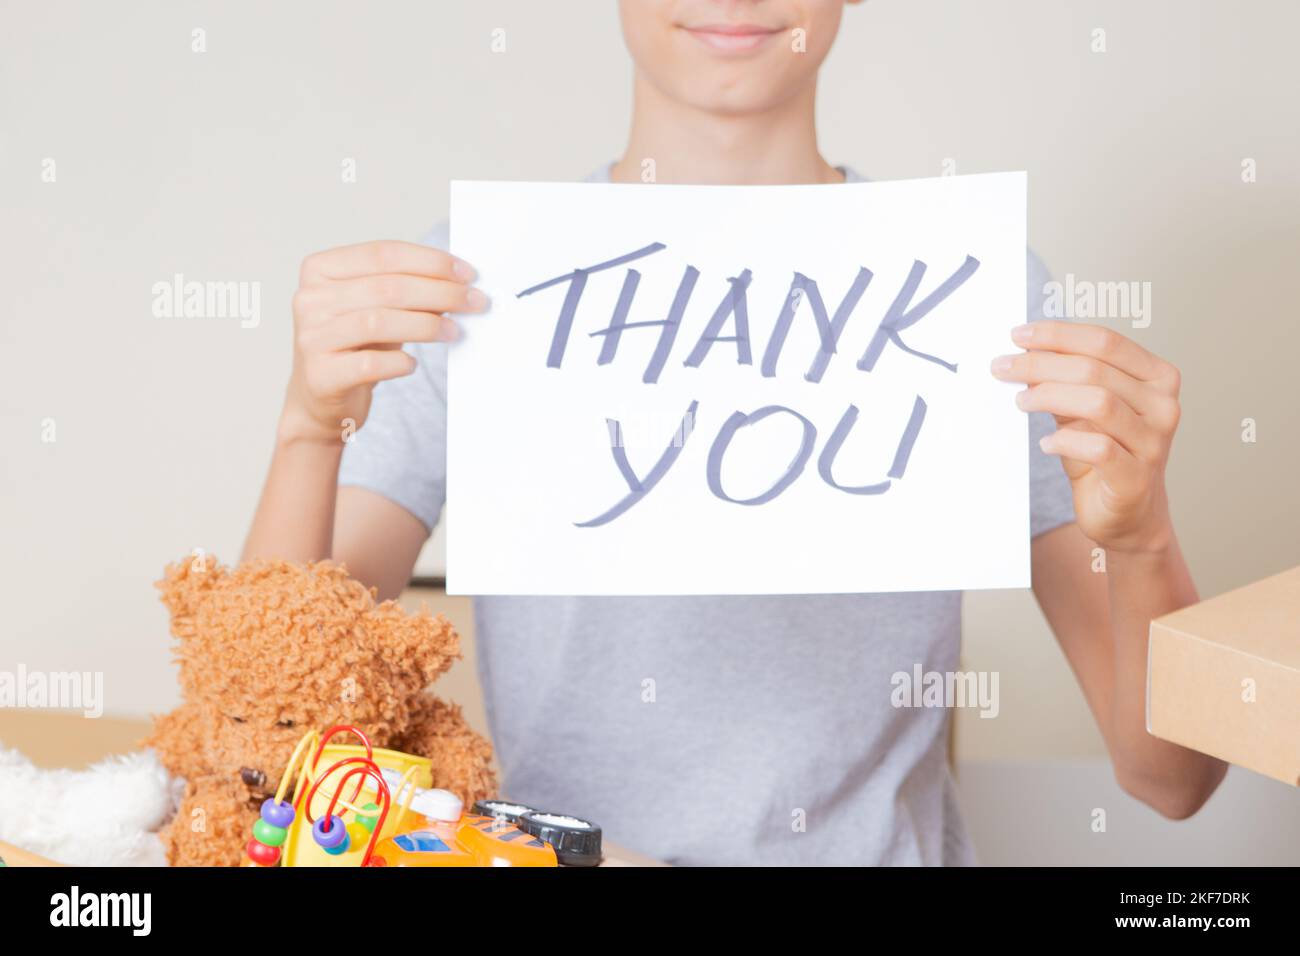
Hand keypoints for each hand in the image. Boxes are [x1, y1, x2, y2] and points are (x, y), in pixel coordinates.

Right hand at [280, 240, 485, 444]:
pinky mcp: (321, 375)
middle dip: (439, 292)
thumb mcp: (376, 307)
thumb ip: (406, 289)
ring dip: (426, 326)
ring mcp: (311, 337)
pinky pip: (370, 364)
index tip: (467, 274)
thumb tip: (459, 282)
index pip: (383, 254)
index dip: (430, 262)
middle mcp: (309, 299)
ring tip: (454, 332)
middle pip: (386, 287)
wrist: (321, 397)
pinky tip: (413, 364)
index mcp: (321, 269)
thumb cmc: (356, 345)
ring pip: (379, 322)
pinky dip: (399, 362)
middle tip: (474, 302)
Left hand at [991, 321, 1181, 553]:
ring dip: (1049, 396)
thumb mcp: (1083, 410)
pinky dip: (1064, 440)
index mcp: (1157, 377)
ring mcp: (1154, 442)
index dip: (1058, 334)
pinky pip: (1098, 448)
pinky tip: (1046, 443)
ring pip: (1098, 402)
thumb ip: (1065, 381)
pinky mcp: (1137, 477)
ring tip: (1020, 401)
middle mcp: (1163, 405)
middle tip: (1002, 367)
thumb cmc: (1106, 454)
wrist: (1128, 514)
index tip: (1018, 335)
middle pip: (1095, 369)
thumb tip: (1024, 353)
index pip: (1105, 342)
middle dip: (1041, 363)